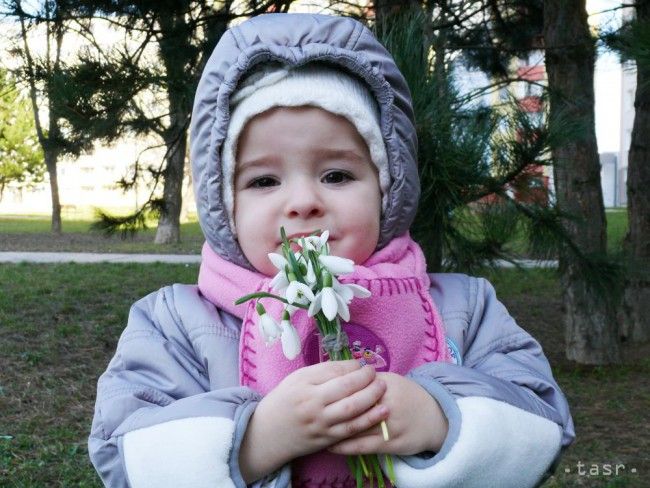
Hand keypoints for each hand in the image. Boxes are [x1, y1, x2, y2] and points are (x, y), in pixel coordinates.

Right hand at [239, 360, 388, 482]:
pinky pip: (351, 430)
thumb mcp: (297, 378)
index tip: (363, 364)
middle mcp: (312, 404)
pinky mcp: (326, 440)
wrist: (267, 433)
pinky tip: (381, 412)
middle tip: (376, 374)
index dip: (354, 367)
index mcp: (304, 384)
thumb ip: (322, 371)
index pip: (335, 371)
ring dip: (372, 398)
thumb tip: (351, 365)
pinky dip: (368, 420)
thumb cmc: (284, 400)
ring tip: (383, 388)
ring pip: (352, 411)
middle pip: (347, 390)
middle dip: (367, 380)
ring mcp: (320, 424)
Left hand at [327, 372, 447, 456]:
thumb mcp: (390, 381)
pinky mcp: (391, 443)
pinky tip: (331, 446)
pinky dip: (345, 447)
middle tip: (310, 414)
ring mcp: (389, 424)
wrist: (435, 417)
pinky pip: (363, 446)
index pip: (354, 386)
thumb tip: (340, 376)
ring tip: (316, 430)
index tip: (315, 393)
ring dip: (333, 430)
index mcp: (385, 384)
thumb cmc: (407, 395)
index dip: (334, 391)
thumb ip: (367, 380)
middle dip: (330, 410)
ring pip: (356, 428)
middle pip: (352, 407)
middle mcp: (387, 403)